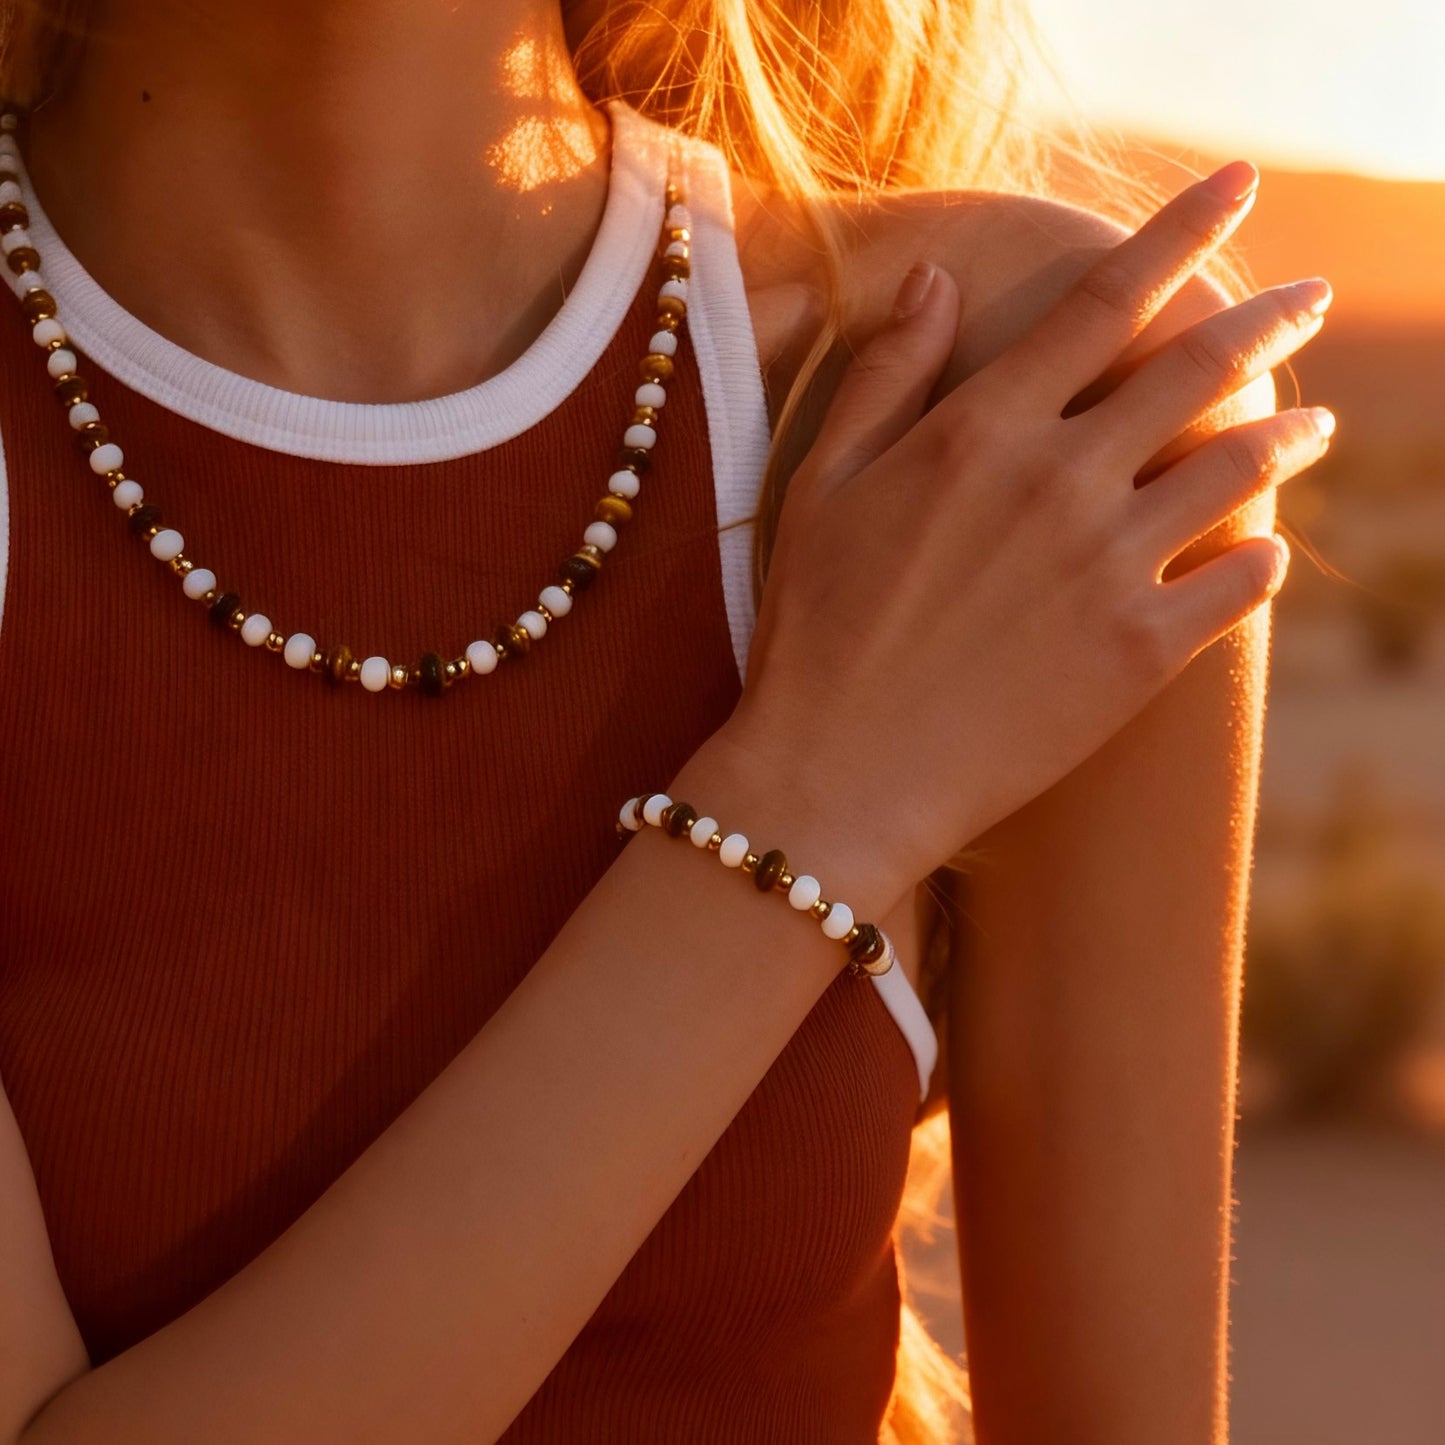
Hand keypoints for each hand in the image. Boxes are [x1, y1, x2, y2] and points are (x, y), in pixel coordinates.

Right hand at [723, 164, 1334, 908]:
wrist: (840, 776)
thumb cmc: (815, 630)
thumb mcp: (821, 485)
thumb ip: (886, 376)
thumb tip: (935, 279)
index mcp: (983, 430)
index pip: (1105, 301)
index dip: (1181, 232)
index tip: (1238, 186)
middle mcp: (1061, 481)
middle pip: (1195, 370)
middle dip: (1269, 320)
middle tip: (1310, 300)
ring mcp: (1110, 568)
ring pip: (1238, 470)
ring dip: (1290, 436)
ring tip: (1317, 425)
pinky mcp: (1142, 654)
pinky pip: (1240, 586)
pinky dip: (1265, 559)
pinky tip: (1268, 552)